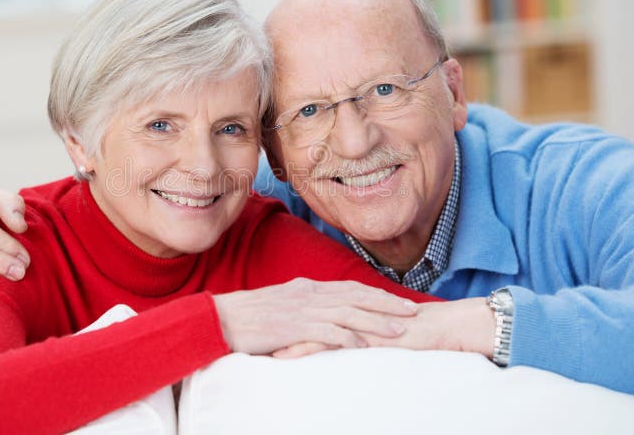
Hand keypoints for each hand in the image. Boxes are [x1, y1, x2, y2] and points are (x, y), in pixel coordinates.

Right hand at [213, 278, 417, 354]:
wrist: (221, 318)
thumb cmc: (248, 316)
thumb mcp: (280, 304)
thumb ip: (303, 306)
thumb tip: (323, 314)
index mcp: (307, 287)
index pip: (349, 288)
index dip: (376, 294)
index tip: (397, 301)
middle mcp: (309, 293)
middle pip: (356, 296)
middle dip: (387, 304)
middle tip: (412, 311)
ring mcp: (302, 309)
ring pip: (349, 312)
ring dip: (376, 322)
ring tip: (399, 331)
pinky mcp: (294, 326)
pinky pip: (328, 332)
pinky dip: (348, 338)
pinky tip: (364, 347)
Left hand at [272, 298, 495, 358]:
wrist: (443, 326)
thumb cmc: (412, 328)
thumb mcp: (376, 326)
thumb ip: (356, 324)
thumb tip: (337, 331)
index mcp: (346, 305)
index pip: (307, 308)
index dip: (281, 314)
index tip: (255, 322)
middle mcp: (346, 309)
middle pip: (301, 314)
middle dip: (272, 324)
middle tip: (244, 331)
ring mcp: (353, 321)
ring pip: (308, 326)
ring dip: (280, 336)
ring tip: (254, 345)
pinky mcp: (362, 336)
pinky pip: (328, 342)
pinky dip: (303, 349)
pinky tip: (284, 357)